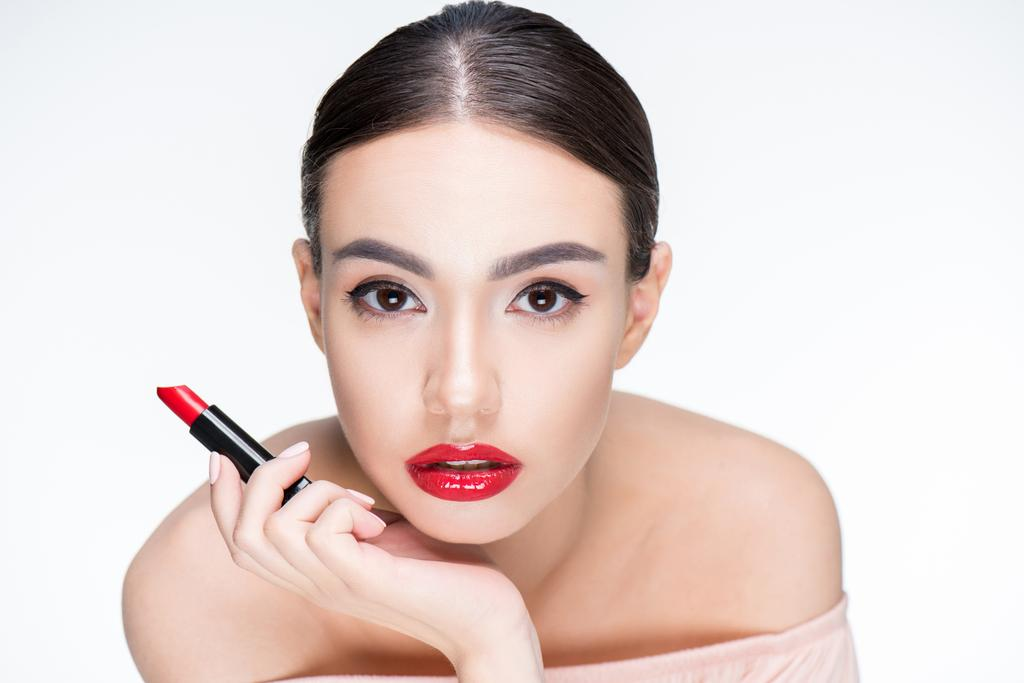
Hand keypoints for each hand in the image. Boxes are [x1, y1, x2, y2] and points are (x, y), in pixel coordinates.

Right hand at [209, 441, 534, 664]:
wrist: (485, 616)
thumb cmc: (443, 571)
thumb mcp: (383, 530)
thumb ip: (350, 510)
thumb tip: (327, 471)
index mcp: (313, 571)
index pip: (241, 540)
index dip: (223, 497)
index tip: (226, 455)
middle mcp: (313, 582)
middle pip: (242, 534)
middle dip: (258, 480)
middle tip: (301, 455)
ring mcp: (333, 583)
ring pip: (272, 529)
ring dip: (314, 492)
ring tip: (360, 502)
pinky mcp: (360, 579)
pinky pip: (321, 531)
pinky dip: (343, 506)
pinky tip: (376, 520)